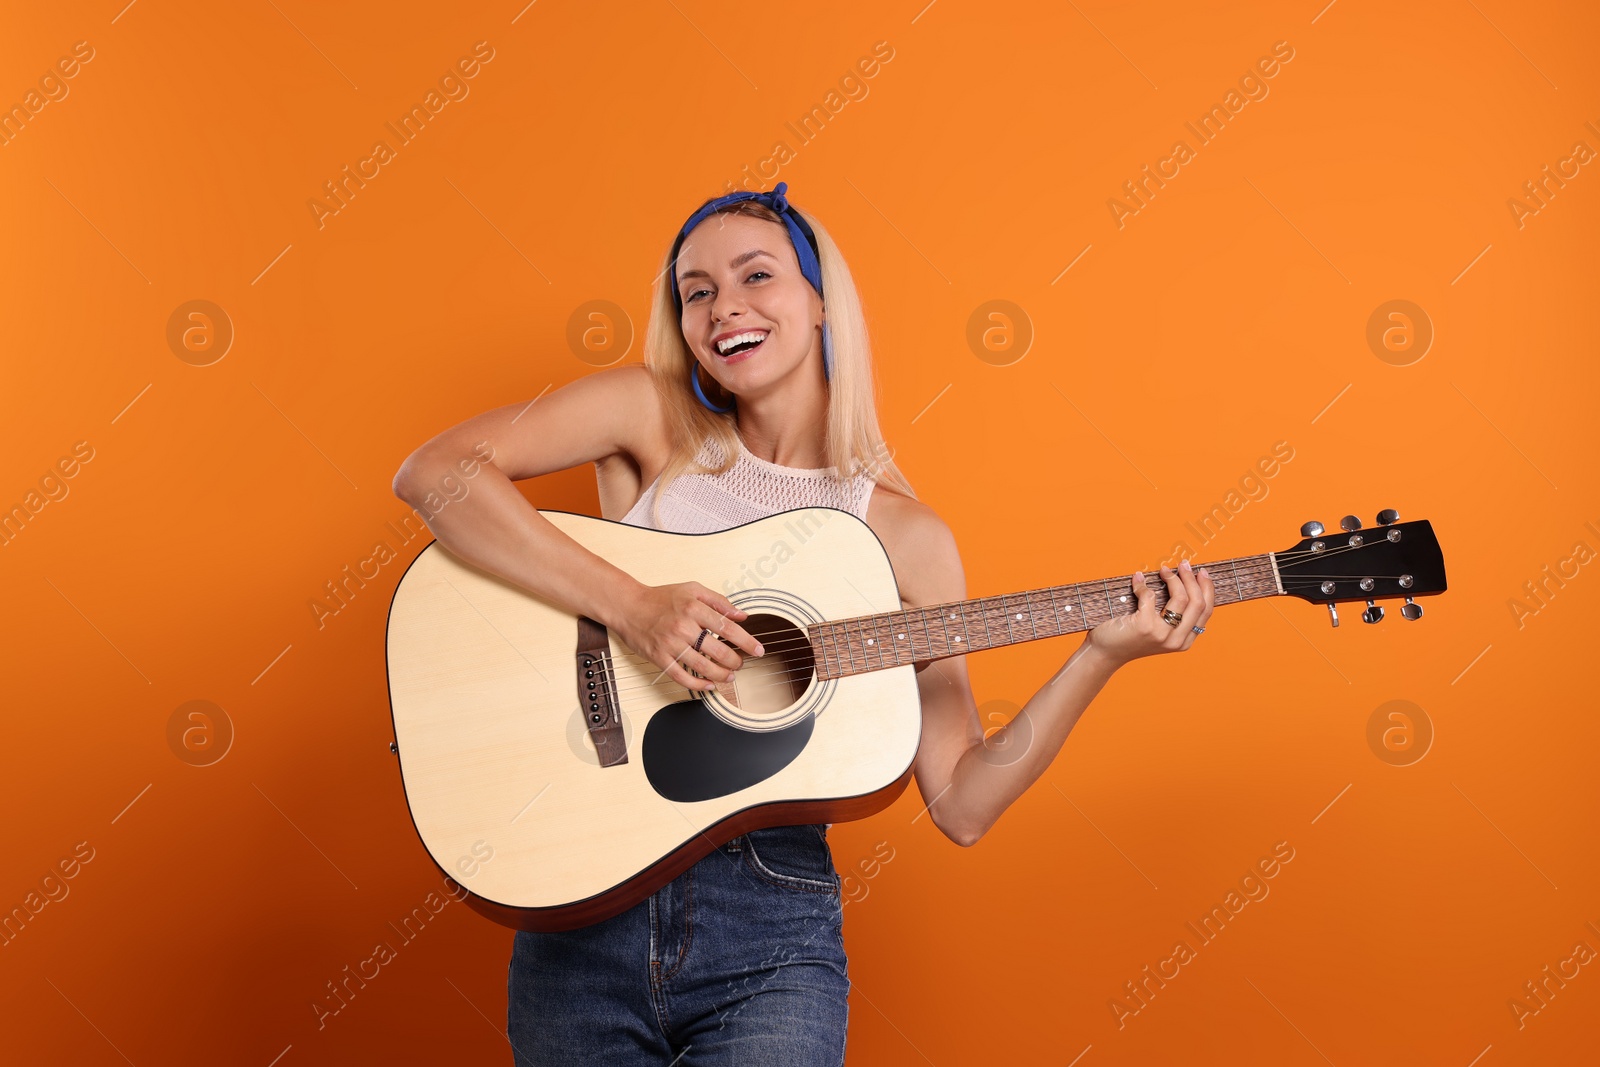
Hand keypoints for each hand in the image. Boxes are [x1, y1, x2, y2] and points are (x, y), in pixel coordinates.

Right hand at [611, 581, 764, 691]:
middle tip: (741, 663)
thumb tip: (741, 615)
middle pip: (717, 651)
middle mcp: (682, 627)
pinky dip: (698, 684)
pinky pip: (682, 677)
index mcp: (693, 608)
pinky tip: (709, 685)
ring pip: (702, 666)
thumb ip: (718, 601)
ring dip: (721, 674)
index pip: (727, 627)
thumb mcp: (692, 590)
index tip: (758, 649)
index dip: (746, 641)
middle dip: (735, 661)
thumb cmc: (660, 598)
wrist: (628, 606)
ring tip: (730, 676)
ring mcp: (670, 644)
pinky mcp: (660, 658)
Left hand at [1085, 560, 1215, 668]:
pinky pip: (1150, 595)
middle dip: (1191, 579)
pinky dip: (1142, 584)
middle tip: (1183, 564)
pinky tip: (1137, 579)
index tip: (1201, 573)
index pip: (1206, 611)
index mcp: (1185, 641)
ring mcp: (1162, 634)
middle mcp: (1177, 640)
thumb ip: (1174, 616)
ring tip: (1164, 569)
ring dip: (1173, 578)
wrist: (1106, 653)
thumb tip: (1184, 582)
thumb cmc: (1131, 638)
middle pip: (1197, 602)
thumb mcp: (1160, 631)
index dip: (1206, 589)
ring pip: (1181, 597)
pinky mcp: (1145, 625)